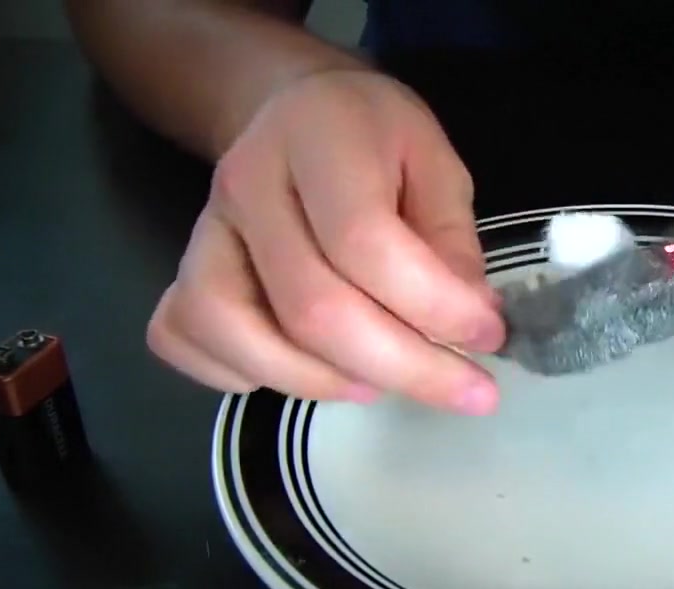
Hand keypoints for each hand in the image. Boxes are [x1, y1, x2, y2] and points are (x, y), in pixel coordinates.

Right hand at [147, 69, 504, 413]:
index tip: (490, 334)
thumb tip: (470, 322)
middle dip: (402, 367)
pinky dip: (241, 375)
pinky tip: (308, 372)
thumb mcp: (436, 163)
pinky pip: (187, 337)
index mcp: (319, 139)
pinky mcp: (183, 269)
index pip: (366, 242)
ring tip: (385, 386)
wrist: (295, 111)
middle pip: (312, 306)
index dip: (433, 305)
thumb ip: (452, 239)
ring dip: (323, 381)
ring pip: (237, 332)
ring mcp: (205, 231)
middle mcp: (248, 184)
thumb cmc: (375, 139)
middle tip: (468, 392)